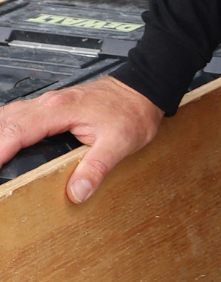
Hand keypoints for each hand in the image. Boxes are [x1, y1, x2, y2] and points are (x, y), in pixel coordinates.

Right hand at [0, 75, 163, 203]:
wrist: (145, 89)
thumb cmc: (133, 110)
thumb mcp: (120, 142)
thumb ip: (96, 168)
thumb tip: (76, 192)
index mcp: (60, 109)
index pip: (17, 130)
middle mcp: (51, 103)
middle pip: (6, 122)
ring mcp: (51, 103)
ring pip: (10, 115)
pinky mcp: (54, 106)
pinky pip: (20, 115)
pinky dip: (6, 128)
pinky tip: (5, 140)